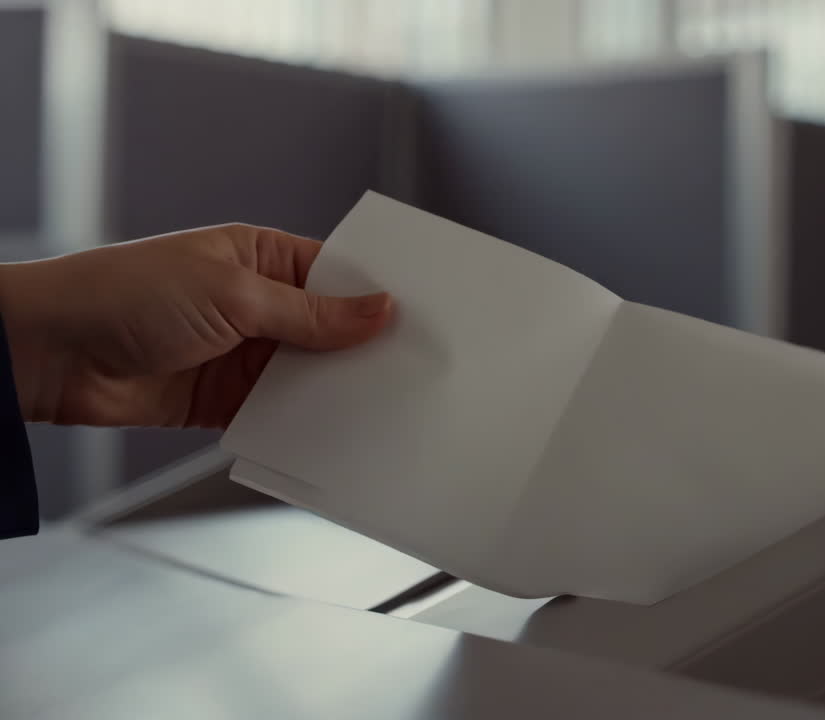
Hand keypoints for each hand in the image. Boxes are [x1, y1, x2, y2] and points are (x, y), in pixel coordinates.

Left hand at [0, 224, 391, 427]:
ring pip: (311, 373)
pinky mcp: (227, 398)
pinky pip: (281, 411)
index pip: (337, 272)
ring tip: (383, 403)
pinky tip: (336, 430)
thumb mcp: (232, 295)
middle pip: (331, 327)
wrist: (51, 354)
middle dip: (365, 347)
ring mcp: (244, 352)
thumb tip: (378, 310)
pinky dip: (305, 422)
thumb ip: (310, 313)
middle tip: (414, 366)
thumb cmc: (126, 295)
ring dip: (338, 389)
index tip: (420, 315)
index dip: (378, 293)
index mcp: (261, 257)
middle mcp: (257, 303)